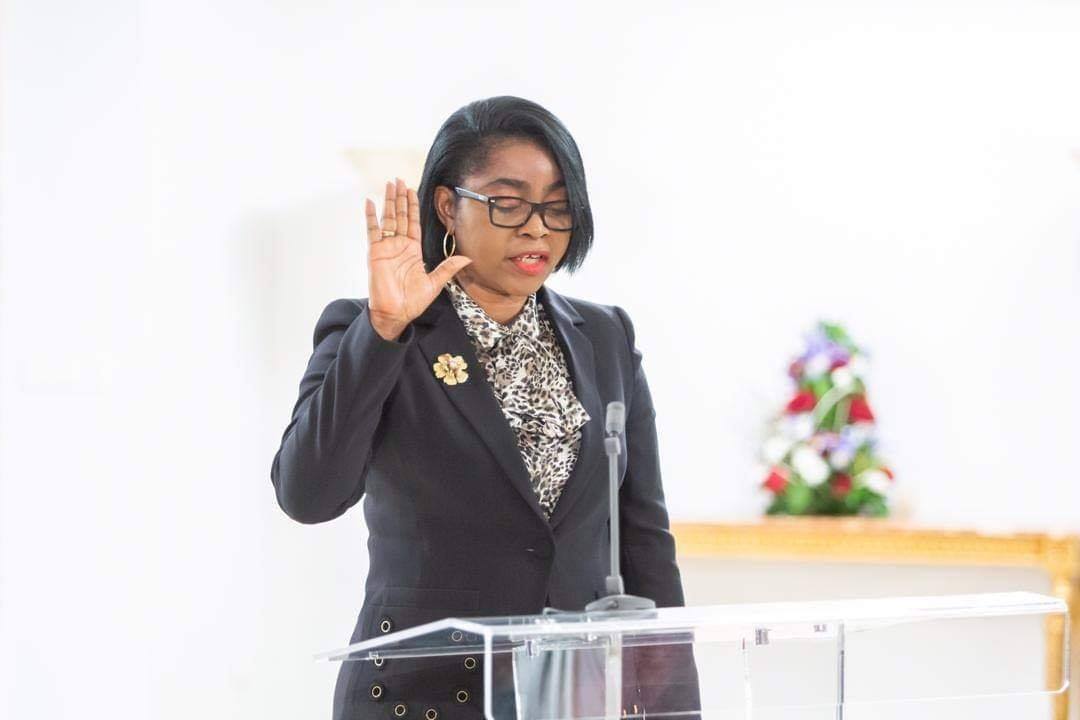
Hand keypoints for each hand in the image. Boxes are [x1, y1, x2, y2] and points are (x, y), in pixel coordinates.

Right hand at [365, 178, 471, 339]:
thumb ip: (448, 268)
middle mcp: (399, 245)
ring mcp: (386, 247)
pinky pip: (372, 231)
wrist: (395, 313)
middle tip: (398, 179)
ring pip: (387, 218)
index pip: (413, 222)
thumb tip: (468, 258)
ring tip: (389, 184)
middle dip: (399, 197)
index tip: (412, 190)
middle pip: (399, 215)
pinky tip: (369, 202)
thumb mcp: (435, 283)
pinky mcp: (375, 252)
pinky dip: (370, 216)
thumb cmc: (413, 301)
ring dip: (388, 201)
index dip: (412, 206)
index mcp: (413, 250)